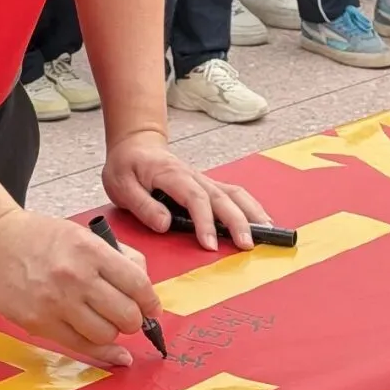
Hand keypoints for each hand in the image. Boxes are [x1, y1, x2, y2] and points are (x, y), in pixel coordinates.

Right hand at [0, 207, 160, 367]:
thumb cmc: (40, 237)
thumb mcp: (81, 233)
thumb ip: (115, 256)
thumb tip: (144, 285)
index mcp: (89, 250)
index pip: (138, 284)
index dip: (151, 301)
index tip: (152, 307)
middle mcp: (76, 277)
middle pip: (127, 315)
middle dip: (135, 320)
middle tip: (130, 316)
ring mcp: (57, 303)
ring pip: (107, 335)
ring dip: (114, 334)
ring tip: (108, 324)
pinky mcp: (40, 324)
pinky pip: (82, 347)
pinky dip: (103, 353)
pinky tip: (114, 353)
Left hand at [103, 131, 269, 252]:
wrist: (135, 144)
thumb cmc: (126, 165)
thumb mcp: (121, 185)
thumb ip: (142, 205)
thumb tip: (165, 224)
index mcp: (172, 175)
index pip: (194, 198)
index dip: (205, 221)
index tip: (210, 244)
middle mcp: (193, 176)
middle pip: (221, 197)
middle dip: (237, 221)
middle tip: (247, 245)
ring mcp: (202, 180)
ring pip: (233, 193)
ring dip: (251, 212)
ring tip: (268, 233)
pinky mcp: (206, 185)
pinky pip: (233, 194)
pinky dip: (250, 207)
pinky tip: (262, 221)